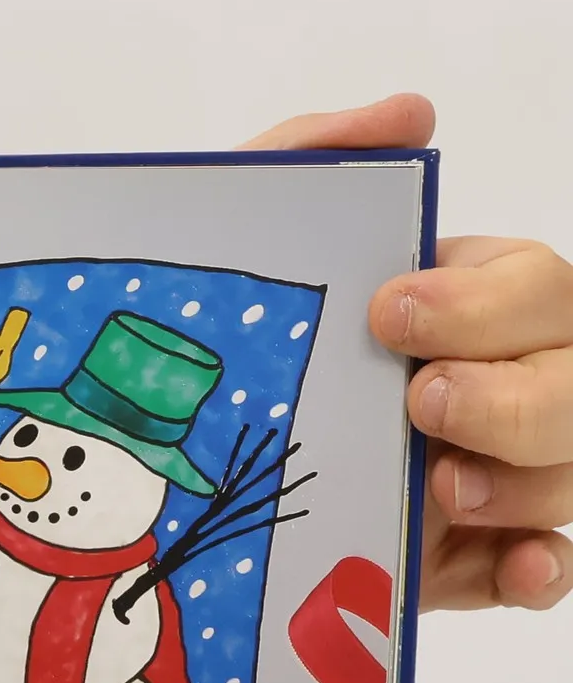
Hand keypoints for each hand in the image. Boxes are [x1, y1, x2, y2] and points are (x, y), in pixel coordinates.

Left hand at [245, 93, 572, 609]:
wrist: (151, 465)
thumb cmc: (222, 338)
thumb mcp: (243, 240)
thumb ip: (312, 158)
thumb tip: (410, 114)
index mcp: (464, 305)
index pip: (537, 288)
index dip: (484, 306)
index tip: (389, 315)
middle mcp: (497, 383)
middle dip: (515, 397)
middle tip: (419, 405)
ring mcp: (489, 475)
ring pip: (571, 470)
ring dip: (527, 480)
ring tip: (439, 488)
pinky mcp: (461, 560)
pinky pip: (540, 568)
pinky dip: (540, 569)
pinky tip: (514, 566)